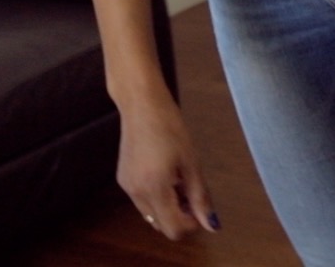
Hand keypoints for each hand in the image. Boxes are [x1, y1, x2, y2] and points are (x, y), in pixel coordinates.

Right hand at [116, 93, 218, 239]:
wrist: (141, 105)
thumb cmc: (170, 128)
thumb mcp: (191, 162)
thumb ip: (200, 197)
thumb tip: (212, 225)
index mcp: (154, 188)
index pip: (173, 229)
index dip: (191, 225)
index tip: (200, 206)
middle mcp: (136, 193)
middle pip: (161, 225)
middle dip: (179, 217)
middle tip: (190, 192)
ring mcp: (126, 187)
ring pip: (151, 215)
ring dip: (167, 209)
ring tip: (177, 181)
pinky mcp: (122, 180)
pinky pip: (141, 201)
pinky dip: (155, 198)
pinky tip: (163, 175)